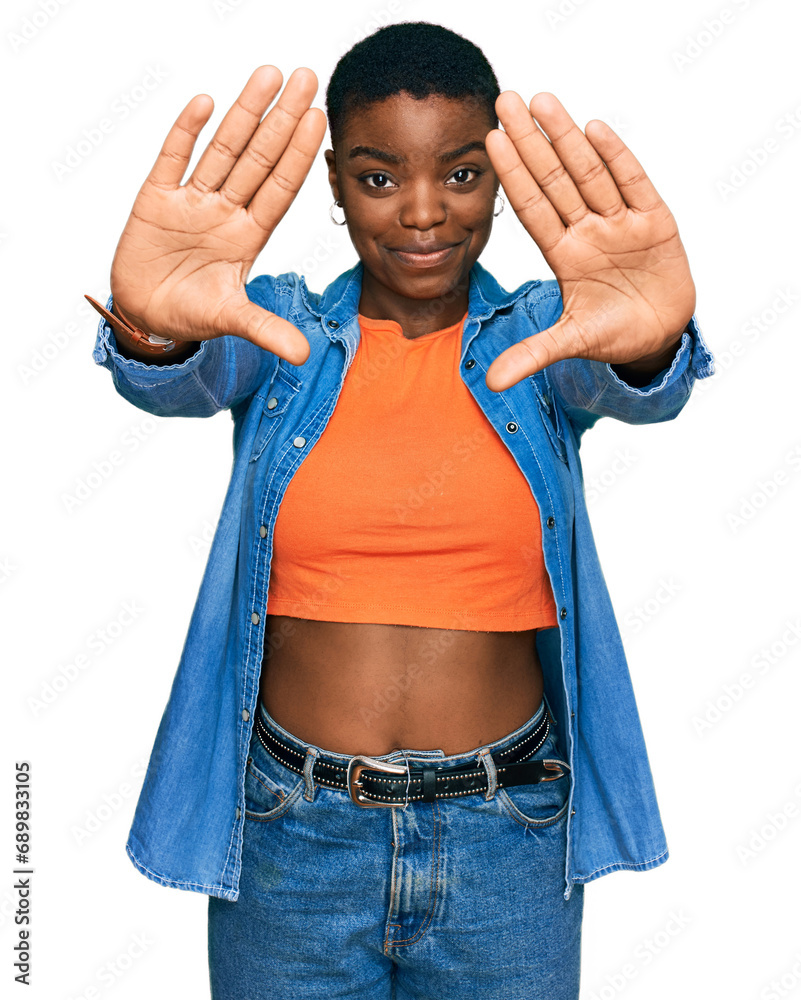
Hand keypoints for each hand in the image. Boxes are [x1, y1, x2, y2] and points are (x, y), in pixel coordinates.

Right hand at [109, 65, 327, 365]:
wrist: (147, 317)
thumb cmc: (191, 314)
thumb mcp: (231, 319)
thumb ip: (265, 330)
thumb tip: (303, 355)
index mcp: (247, 235)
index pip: (279, 188)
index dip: (299, 154)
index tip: (320, 119)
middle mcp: (225, 211)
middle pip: (258, 157)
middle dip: (281, 119)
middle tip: (305, 78)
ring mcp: (191, 202)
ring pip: (222, 150)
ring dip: (243, 114)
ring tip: (267, 76)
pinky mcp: (155, 201)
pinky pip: (172, 160)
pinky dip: (185, 133)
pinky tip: (205, 103)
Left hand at [483, 92, 695, 391]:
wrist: (659, 336)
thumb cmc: (611, 333)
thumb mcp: (571, 343)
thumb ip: (533, 355)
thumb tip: (489, 384)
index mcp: (564, 254)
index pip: (532, 207)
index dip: (513, 176)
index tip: (490, 141)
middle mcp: (588, 231)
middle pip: (555, 179)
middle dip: (531, 141)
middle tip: (504, 99)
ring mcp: (621, 223)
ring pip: (590, 173)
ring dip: (567, 138)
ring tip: (543, 100)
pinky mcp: (656, 223)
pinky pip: (634, 184)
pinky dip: (617, 158)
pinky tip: (594, 128)